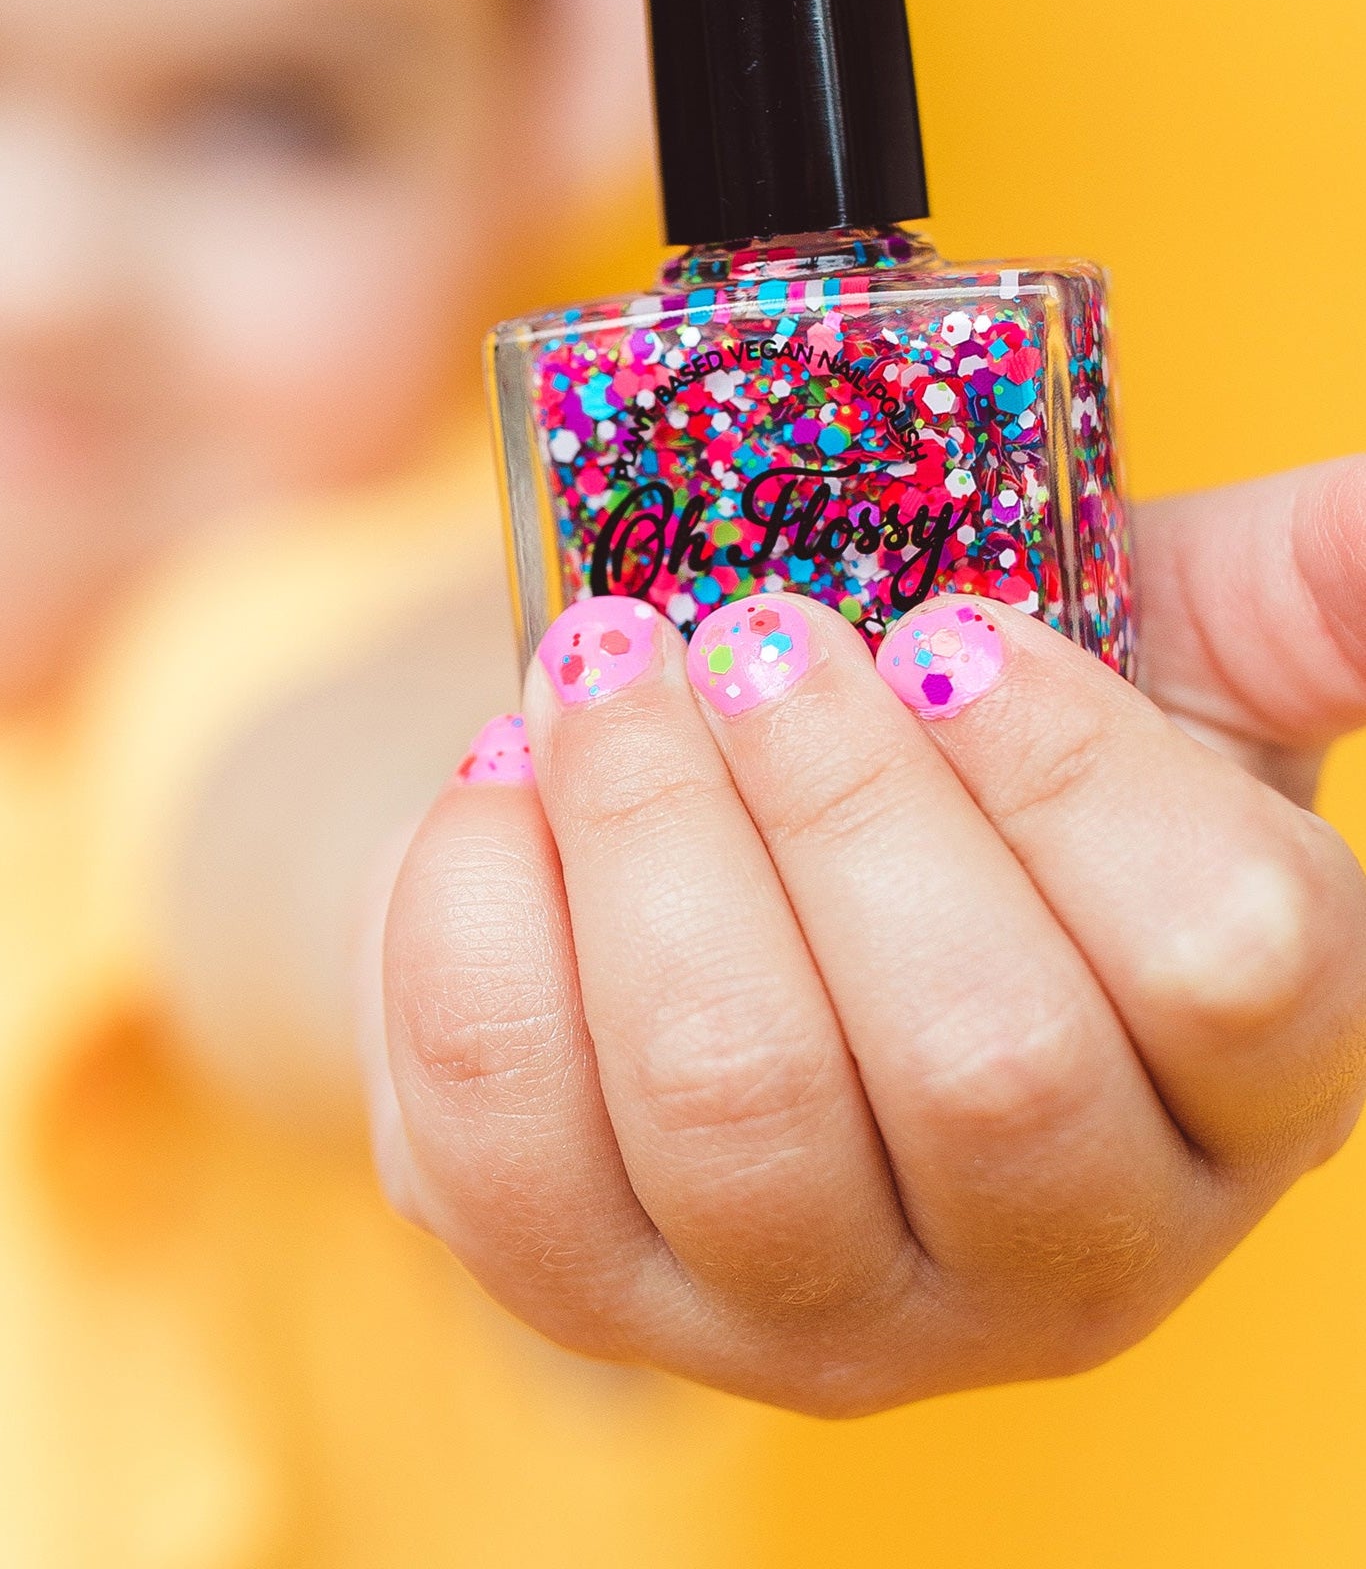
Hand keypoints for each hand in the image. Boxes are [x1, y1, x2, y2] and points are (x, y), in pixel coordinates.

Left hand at [371, 459, 1365, 1415]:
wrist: (741, 868)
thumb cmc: (969, 761)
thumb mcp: (1152, 660)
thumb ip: (1301, 594)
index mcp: (1246, 1080)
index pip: (1231, 969)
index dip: (1079, 779)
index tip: (952, 631)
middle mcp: (1069, 1243)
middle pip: (983, 1059)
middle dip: (837, 798)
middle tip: (750, 636)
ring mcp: (834, 1312)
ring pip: (738, 1107)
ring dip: (648, 834)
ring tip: (606, 672)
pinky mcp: (609, 1299)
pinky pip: (514, 1146)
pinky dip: (478, 925)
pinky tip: (499, 796)